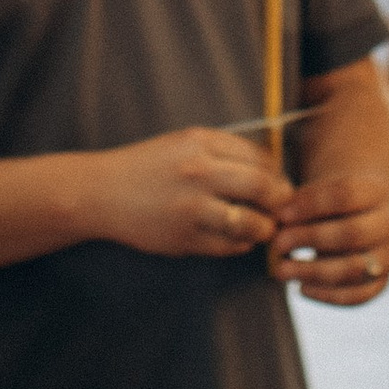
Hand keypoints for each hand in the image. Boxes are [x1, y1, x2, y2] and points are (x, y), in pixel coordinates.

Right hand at [77, 129, 290, 260]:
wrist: (104, 192)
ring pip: (250, 223)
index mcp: (201, 143)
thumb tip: (269, 168)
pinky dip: (241, 245)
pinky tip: (239, 239)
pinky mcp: (185, 239)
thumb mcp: (184, 142)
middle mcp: (199, 173)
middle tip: (284, 206)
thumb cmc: (148, 165)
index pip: (259, 157)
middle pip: (262, 187)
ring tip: (264, 226)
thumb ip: (223, 151)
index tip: (282, 182)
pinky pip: (228, 246)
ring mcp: (192, 208)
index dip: (278, 172)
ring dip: (265, 228)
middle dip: (281, 200)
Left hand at [269, 168, 388, 307]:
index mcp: (375, 191)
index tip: (281, 214)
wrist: (353, 219)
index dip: (312, 204)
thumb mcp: (316, 193)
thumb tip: (276, 221)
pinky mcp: (381, 283)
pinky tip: (301, 288)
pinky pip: (358, 295)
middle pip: (352, 232)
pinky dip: (328, 295)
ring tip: (282, 270)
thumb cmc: (326, 204)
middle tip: (279, 244)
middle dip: (311, 239)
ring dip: (314, 272)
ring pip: (355, 268)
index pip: (346, 193)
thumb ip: (299, 204)